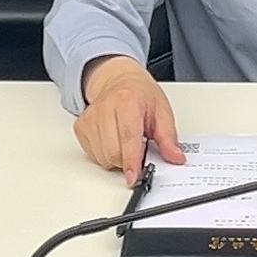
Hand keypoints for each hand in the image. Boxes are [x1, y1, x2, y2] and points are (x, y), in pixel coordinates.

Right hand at [73, 55, 185, 183]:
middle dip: (128, 159)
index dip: (132, 161)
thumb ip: (168, 137)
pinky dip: (105, 154)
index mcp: (127, 101)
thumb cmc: (141, 95)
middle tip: (139, 147)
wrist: (120, 80)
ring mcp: (90, 117)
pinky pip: (93, 155)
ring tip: (126, 140)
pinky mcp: (81, 126)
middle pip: (113, 152)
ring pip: (102, 157)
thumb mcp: (162, 111)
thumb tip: (176, 157)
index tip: (134, 176)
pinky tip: (113, 140)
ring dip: (116, 158)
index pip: (128, 137)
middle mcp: (105, 107)